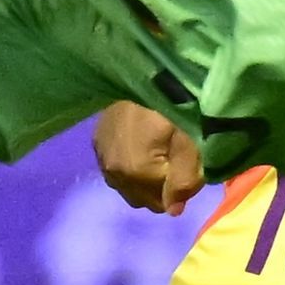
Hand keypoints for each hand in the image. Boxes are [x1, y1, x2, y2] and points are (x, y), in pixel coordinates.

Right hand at [92, 100, 203, 214]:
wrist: (141, 72)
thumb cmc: (170, 104)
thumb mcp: (189, 142)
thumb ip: (185, 180)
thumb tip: (173, 212)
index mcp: (137, 173)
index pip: (164, 204)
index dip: (180, 188)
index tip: (188, 165)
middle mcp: (114, 173)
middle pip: (143, 199)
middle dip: (161, 187)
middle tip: (175, 158)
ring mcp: (101, 159)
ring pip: (127, 187)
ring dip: (143, 179)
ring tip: (157, 152)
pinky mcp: (96, 144)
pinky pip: (115, 171)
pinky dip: (129, 167)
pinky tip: (140, 146)